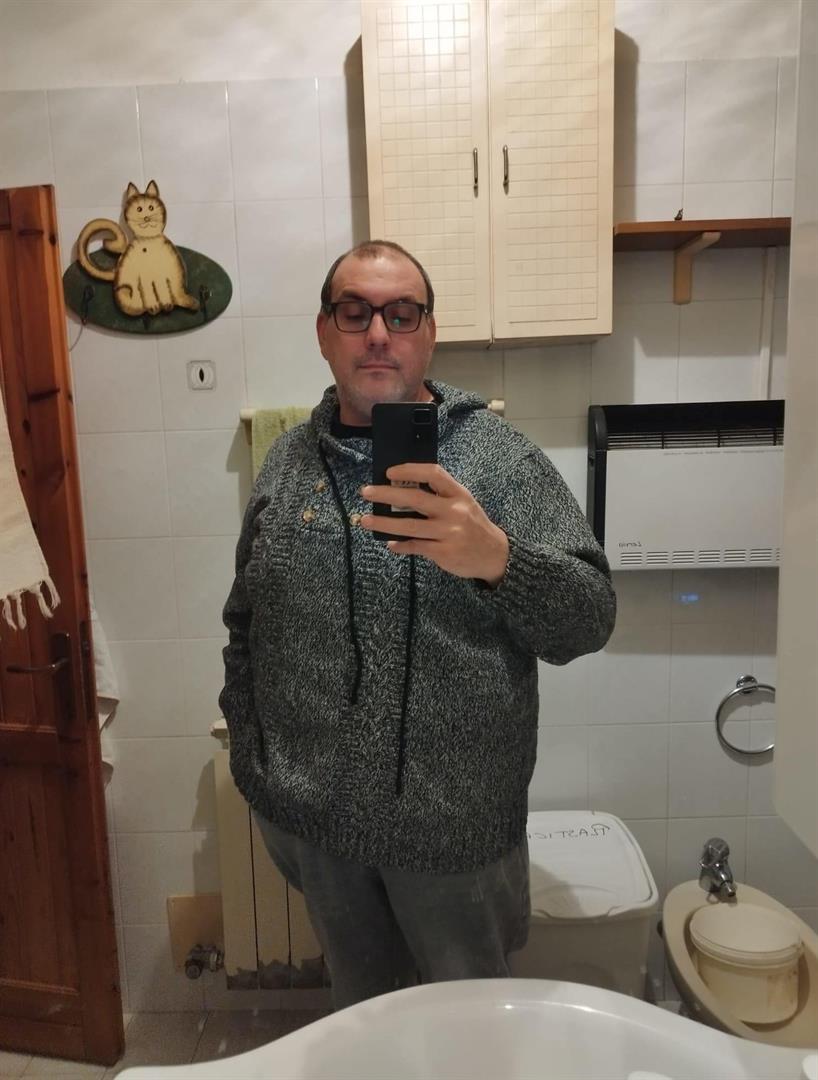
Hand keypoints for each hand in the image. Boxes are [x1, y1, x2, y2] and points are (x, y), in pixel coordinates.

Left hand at [360, 463, 508, 586]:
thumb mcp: (464, 503)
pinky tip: (389, 544)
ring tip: (365, 520)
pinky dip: (400, 545)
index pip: (433, 473)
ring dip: (383, 523)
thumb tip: (402, 490)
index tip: (389, 472)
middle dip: (386, 494)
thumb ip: (440, 496)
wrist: (494, 554)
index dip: (409, 470)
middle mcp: (454, 511)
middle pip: (414, 498)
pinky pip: (415, 546)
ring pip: (409, 525)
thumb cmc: (473, 525)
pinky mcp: (443, 552)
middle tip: (366, 492)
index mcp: (458, 494)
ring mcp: (448, 532)